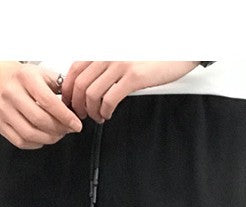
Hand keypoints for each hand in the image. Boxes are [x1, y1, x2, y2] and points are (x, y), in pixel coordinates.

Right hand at [0, 62, 83, 148]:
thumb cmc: (22, 77)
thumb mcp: (42, 73)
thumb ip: (60, 87)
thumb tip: (75, 106)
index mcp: (25, 77)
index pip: (48, 102)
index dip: (65, 117)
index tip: (76, 125)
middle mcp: (11, 93)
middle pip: (39, 120)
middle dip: (59, 129)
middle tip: (68, 130)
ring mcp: (3, 110)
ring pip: (29, 134)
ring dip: (48, 139)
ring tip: (57, 135)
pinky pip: (20, 142)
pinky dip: (35, 144)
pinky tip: (42, 138)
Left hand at [59, 61, 200, 122]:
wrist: (177, 52)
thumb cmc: (151, 57)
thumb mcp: (122, 58)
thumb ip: (105, 67)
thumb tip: (88, 85)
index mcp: (103, 50)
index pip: (74, 70)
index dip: (68, 90)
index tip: (70, 102)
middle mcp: (108, 55)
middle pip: (80, 85)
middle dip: (77, 105)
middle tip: (82, 115)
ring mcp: (119, 65)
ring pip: (92, 94)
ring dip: (91, 111)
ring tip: (98, 116)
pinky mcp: (133, 77)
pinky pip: (109, 100)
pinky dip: (105, 111)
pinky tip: (108, 114)